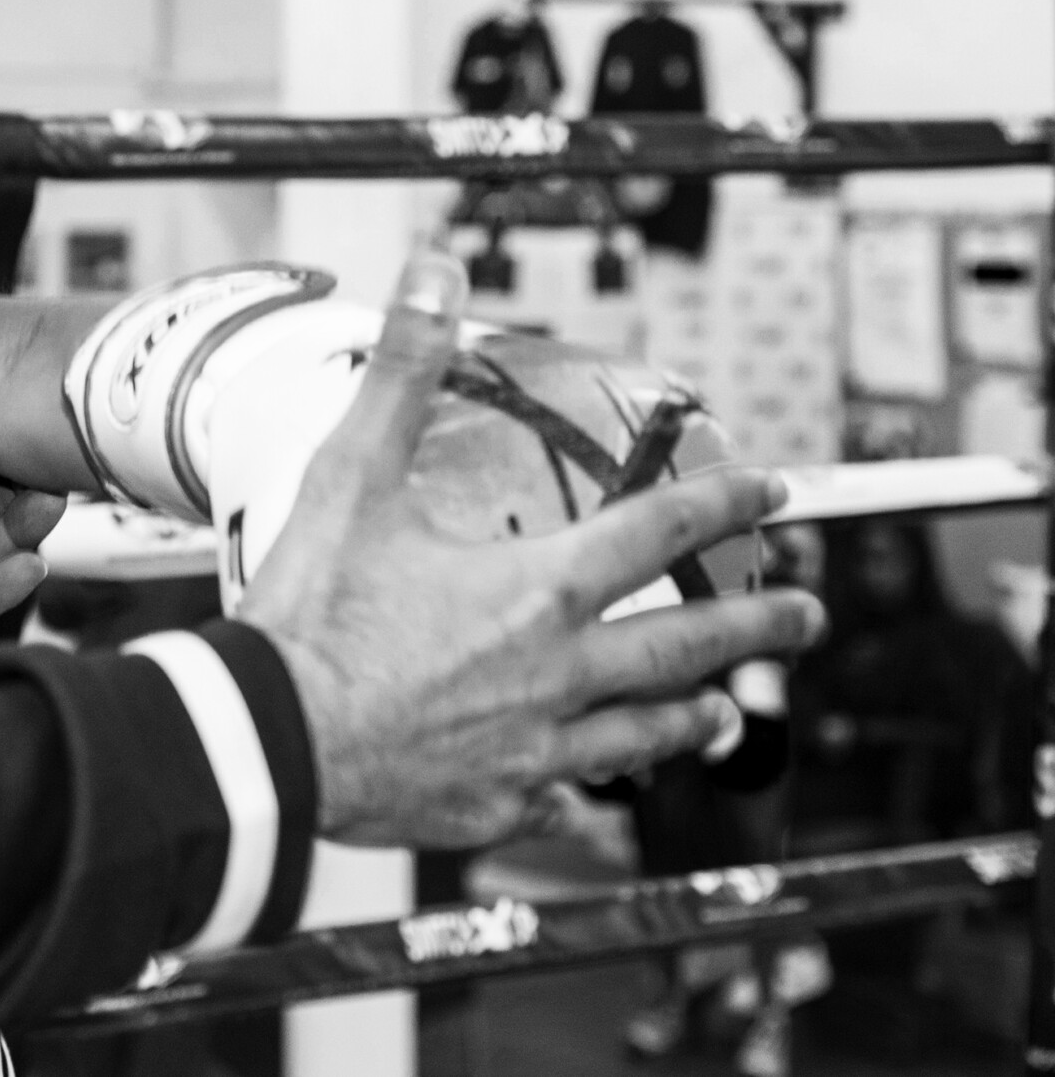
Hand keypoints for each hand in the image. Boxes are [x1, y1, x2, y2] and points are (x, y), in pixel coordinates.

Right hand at [234, 252, 826, 849]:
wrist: (270, 739)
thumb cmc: (311, 614)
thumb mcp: (352, 475)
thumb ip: (404, 371)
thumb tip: (435, 272)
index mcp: (536, 588)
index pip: (659, 532)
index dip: (724, 502)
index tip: (770, 489)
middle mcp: (557, 672)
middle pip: (685, 645)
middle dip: (758, 626)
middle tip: (808, 617)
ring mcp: (533, 748)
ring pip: (642, 736)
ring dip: (692, 718)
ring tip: (725, 713)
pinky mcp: (495, 806)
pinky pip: (560, 804)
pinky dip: (578, 796)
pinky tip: (582, 797)